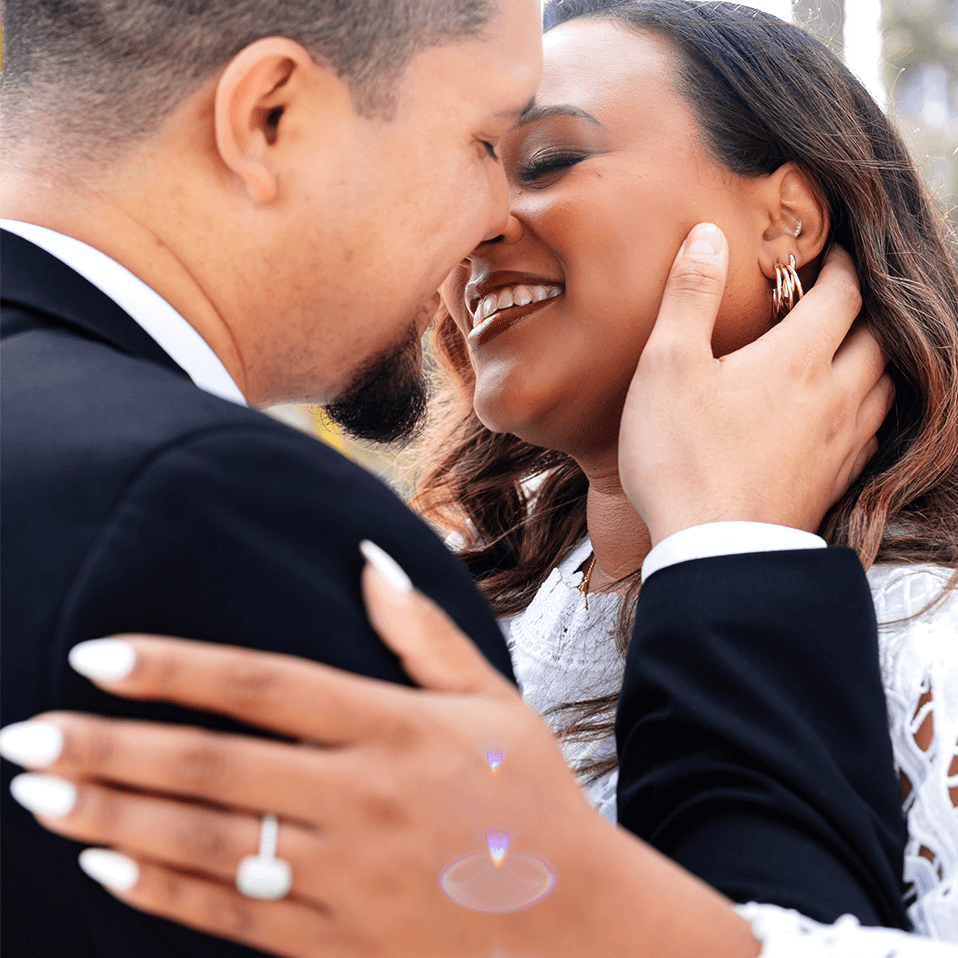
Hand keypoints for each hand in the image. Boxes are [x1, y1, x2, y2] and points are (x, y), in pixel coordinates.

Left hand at [1, 546, 758, 957]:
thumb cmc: (530, 796)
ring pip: (208, 844)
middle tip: (26, 735)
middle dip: (110, 749)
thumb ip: (419, 632)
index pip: (264, 685)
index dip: (176, 668)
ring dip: (115, 817)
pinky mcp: (340, 941)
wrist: (578, 925)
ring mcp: (345, 878)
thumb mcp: (491, 699)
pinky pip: (235, 917)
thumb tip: (365, 557)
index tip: (96, 654)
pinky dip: (164, 893)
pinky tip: (104, 868)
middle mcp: (360, 799)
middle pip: (214, 769)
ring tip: (39, 794)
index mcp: (394, 729)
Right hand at [620, 224, 892, 544]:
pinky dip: (868, 411)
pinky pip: (873, 434)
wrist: (713, 551)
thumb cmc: (683, 457)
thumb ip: (688, 296)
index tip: (833, 253)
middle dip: (867, 310)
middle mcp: (834, 396)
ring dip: (875, 360)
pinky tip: (845, 419)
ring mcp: (840, 444)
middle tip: (845, 299)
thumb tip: (707, 234)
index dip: (842, 266)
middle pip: (878, 338)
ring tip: (852, 351)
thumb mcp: (667, 367)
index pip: (843, 294)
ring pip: (885, 386)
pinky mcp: (834, 482)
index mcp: (798, 359)